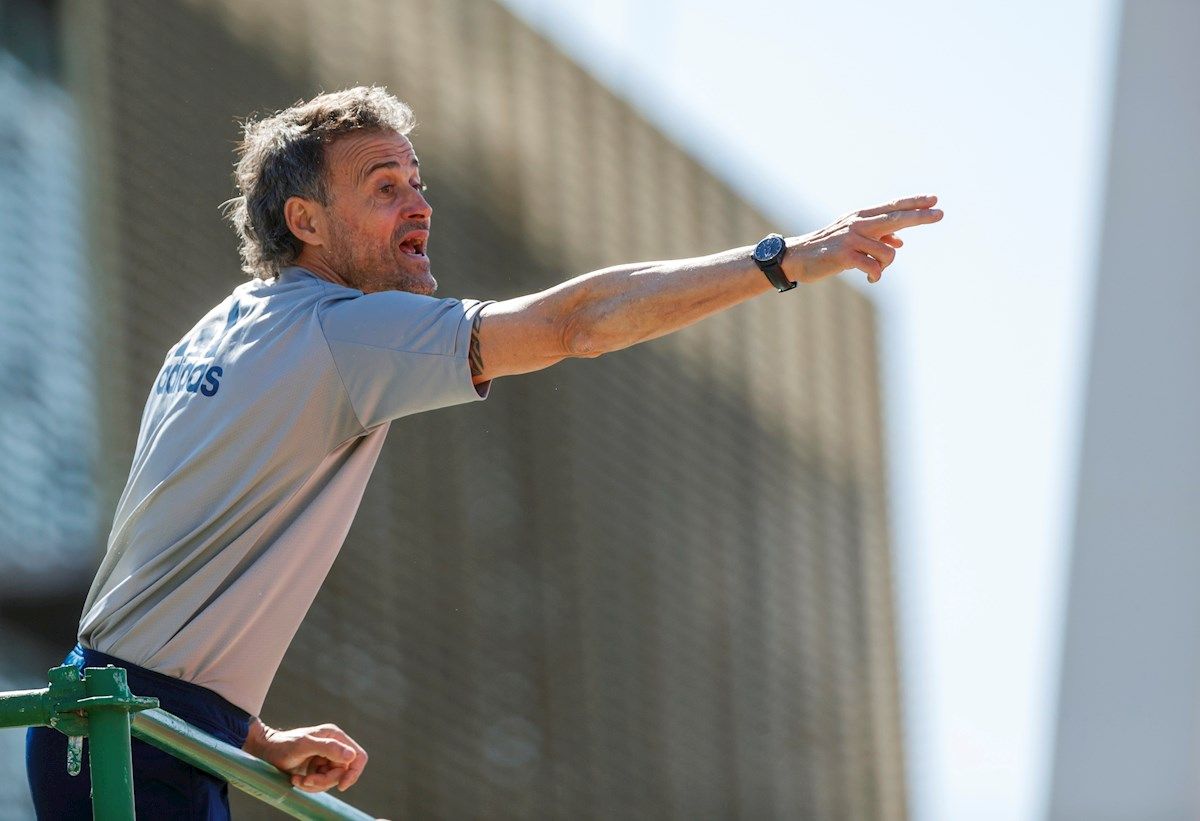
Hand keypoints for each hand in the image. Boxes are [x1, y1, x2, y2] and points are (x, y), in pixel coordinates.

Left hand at [243, 718, 367, 792]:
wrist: (265, 751)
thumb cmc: (283, 745)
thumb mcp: (305, 746)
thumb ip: (329, 749)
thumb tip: (351, 756)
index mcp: (335, 737)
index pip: (357, 757)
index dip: (353, 773)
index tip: (340, 786)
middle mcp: (334, 747)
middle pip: (343, 772)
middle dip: (325, 780)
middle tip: (307, 780)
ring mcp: (326, 758)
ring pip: (332, 781)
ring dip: (314, 784)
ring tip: (298, 780)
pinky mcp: (317, 768)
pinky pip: (321, 784)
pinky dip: (309, 785)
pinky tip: (296, 780)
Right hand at [785, 194, 943, 284]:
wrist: (797, 258)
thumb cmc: (828, 248)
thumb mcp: (852, 237)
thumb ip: (877, 237)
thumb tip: (900, 242)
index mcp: (860, 217)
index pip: (892, 207)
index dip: (913, 203)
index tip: (934, 200)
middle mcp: (857, 223)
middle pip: (895, 218)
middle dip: (919, 217)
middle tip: (940, 214)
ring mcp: (851, 238)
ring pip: (887, 252)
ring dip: (886, 265)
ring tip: (876, 271)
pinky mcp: (845, 255)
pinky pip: (873, 267)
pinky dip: (877, 275)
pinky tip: (872, 278)